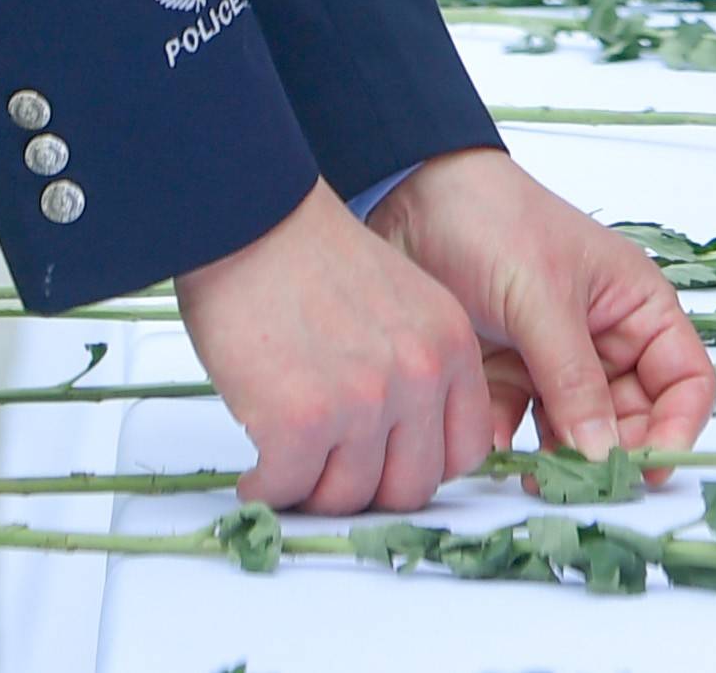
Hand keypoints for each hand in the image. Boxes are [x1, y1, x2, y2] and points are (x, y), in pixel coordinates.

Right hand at [170, 180, 491, 513]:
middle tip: (328, 473)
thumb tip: (402, 443)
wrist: (251, 217)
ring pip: (348, 496)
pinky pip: (287, 489)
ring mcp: (363, 401)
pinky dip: (265, 489)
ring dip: (311, 490)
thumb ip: (417, 367)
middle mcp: (418, 375)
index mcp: (449, 345)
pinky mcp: (301, 420)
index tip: (384, 464)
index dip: (419, 466)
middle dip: (365, 490)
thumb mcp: (402, 303)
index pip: (465, 450)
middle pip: (410, 486)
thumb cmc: (308, 256)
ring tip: (287, 467)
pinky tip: (255, 471)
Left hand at [365, 147, 715, 464]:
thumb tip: (604, 456)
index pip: (683, 380)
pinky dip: (512, 440)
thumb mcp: (543, 300)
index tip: (647, 470)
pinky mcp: (508, 372)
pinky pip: (523, 424)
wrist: (409, 196)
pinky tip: (491, 440)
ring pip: (578, 430)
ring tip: (537, 477)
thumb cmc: (494, 222)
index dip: (676, 428)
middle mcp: (605, 337)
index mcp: (636, 306)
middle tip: (579, 482)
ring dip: (561, 458)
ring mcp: (555, 358)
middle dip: (612, 453)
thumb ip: (575, 381)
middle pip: (634, 417)